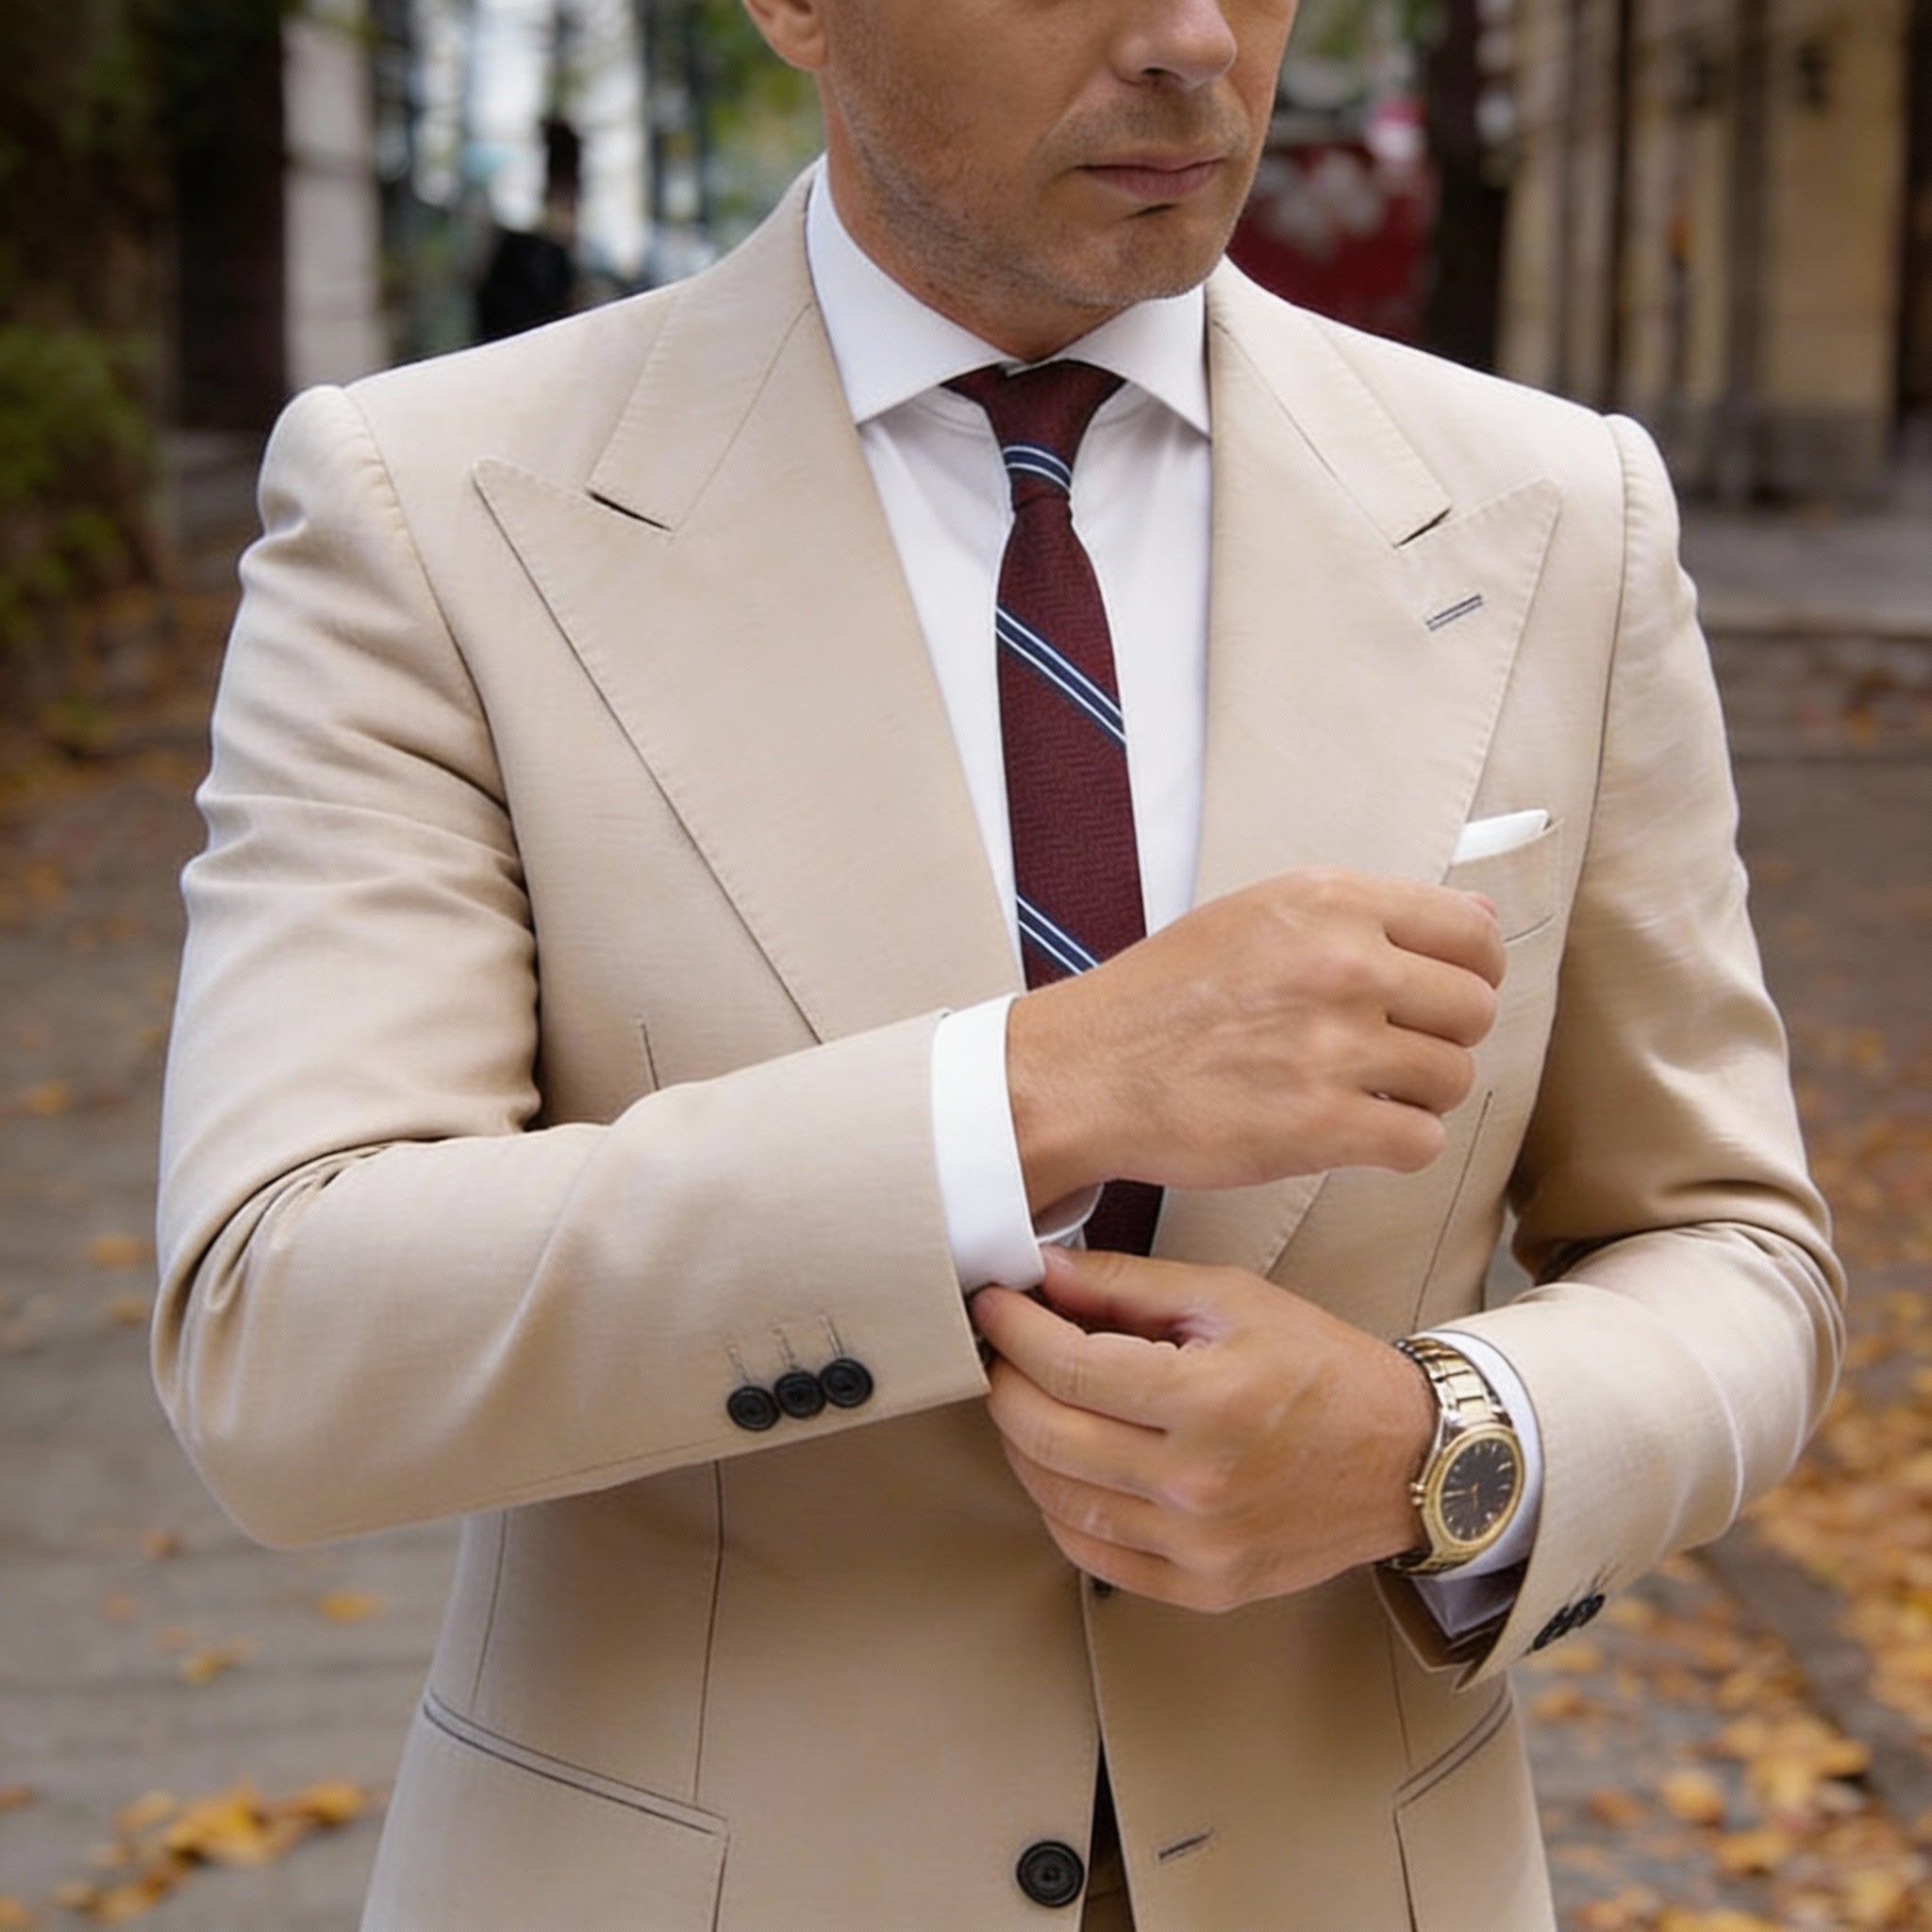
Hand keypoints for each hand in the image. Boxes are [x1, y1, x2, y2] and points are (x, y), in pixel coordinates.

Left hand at [971, 1245, 1435, 1611]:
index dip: (1013, 1331)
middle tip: (999, 1350)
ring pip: (1058, 1498)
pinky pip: (1092, 1553)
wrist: (1408, 1459)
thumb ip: (1128, 1285)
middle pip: (1046, 1436)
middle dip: (1003, 1384)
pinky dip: (1058, 1504)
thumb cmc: (1322, 1368)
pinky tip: (1063, 1463)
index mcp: (1211, 1399)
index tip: (992, 1305)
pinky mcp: (1203, 1588)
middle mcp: (1200, 1483)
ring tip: (1026, 1399)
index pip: (1069, 1368)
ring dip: (1021, 1443)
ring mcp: (1199, 1546)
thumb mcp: (1231, 1299)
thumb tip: (1041, 1272)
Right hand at [1006, 869, 1503, 1212]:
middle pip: (1474, 1008)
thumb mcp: (1260, 914)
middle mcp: (1343, 964)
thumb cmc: (1164, 996)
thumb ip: (1366, 913)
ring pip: (1454, 1077)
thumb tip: (1479, 915)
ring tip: (1364, 1093)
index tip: (1439, 995)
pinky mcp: (1322, 1125)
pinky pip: (1422, 1141)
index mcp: (1330, 902)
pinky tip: (1353, 1132)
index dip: (1469, 971)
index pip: (1472, 932)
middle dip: (1442, 1036)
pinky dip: (1398, 1145)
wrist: (1087, 1071)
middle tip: (1391, 1051)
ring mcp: (1335, 1046)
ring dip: (1420, 1095)